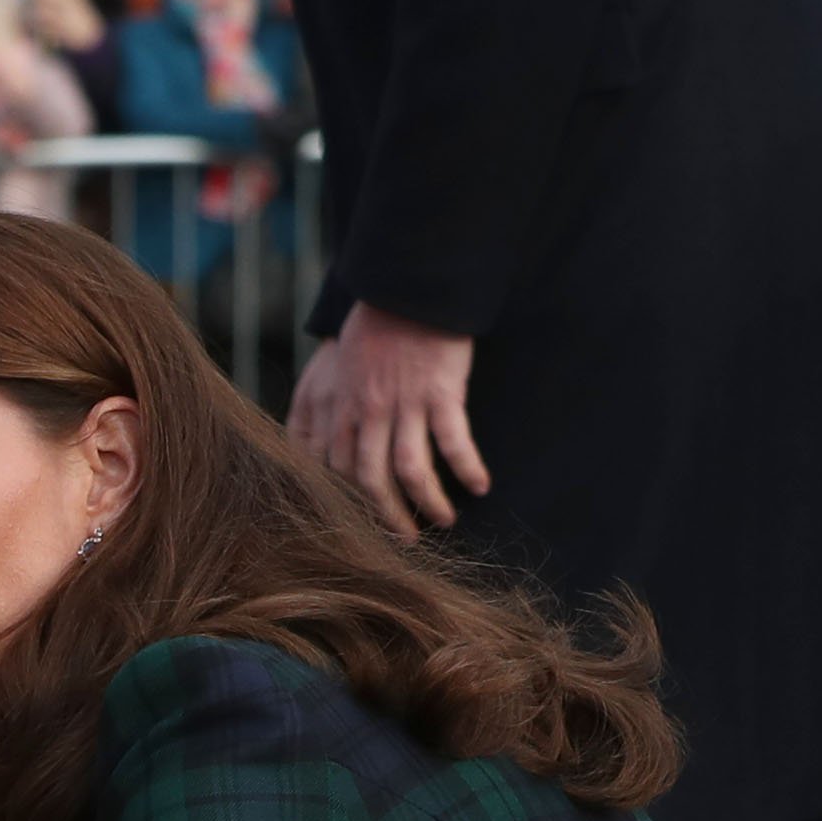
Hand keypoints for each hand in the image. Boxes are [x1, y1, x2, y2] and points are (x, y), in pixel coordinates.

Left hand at [286, 301, 486, 536]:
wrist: (409, 283)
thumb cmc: (379, 318)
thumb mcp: (347, 360)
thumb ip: (345, 395)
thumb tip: (346, 423)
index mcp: (344, 406)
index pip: (341, 469)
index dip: (354, 498)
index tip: (368, 516)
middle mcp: (370, 411)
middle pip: (371, 481)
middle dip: (389, 515)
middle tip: (407, 538)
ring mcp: (405, 403)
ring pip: (410, 470)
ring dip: (428, 501)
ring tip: (445, 520)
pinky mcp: (441, 391)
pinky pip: (453, 442)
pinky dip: (466, 467)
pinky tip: (480, 484)